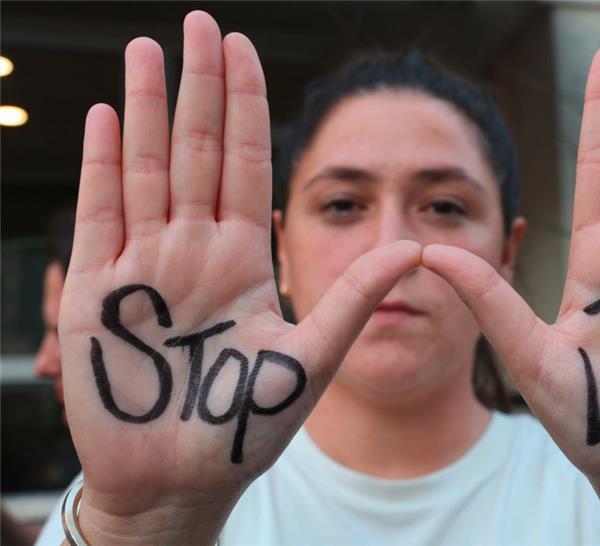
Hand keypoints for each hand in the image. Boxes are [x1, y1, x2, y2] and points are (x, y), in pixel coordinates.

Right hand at [59, 11, 419, 543]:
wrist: (181, 480)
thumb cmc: (245, 429)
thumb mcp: (310, 358)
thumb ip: (354, 299)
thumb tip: (418, 248)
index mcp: (244, 260)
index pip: (246, 164)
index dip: (247, 106)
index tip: (247, 49)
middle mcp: (196, 250)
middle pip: (198, 150)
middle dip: (199, 86)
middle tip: (202, 22)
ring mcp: (145, 265)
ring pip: (148, 167)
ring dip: (149, 107)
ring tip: (151, 47)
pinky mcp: (97, 291)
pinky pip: (101, 212)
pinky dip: (103, 163)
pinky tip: (111, 115)